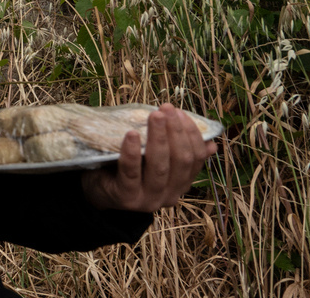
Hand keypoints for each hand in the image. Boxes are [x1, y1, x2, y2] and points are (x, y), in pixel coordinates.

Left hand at [81, 103, 216, 211]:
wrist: (98, 191)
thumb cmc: (128, 169)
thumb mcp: (155, 160)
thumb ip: (177, 151)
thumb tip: (210, 143)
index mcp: (181, 184)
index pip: (195, 159)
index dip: (191, 134)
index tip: (180, 113)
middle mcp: (170, 195)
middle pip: (180, 161)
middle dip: (176, 131)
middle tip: (166, 109)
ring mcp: (149, 199)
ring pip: (159, 166)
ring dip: (158, 137)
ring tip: (154, 115)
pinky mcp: (126, 197)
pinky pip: (131, 173)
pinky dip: (132, 152)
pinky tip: (132, 134)